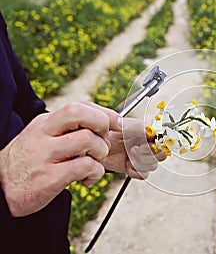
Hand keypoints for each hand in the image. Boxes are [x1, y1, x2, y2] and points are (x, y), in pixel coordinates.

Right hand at [0, 102, 119, 216]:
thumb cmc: (28, 164)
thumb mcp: (42, 138)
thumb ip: (66, 130)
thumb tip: (102, 123)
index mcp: (45, 123)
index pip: (80, 106)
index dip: (105, 113)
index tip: (117, 123)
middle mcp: (44, 134)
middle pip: (83, 115)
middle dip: (104, 126)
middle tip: (103, 143)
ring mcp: (45, 155)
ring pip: (89, 140)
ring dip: (101, 153)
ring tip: (94, 163)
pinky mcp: (49, 177)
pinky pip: (86, 166)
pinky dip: (95, 172)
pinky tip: (87, 179)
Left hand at [101, 118, 166, 178]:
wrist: (92, 149)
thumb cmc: (104, 133)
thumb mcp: (119, 126)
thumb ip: (134, 125)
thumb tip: (149, 127)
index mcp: (145, 130)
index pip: (162, 135)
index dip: (158, 140)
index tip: (147, 139)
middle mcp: (146, 144)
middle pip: (162, 152)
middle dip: (149, 153)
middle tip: (134, 149)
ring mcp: (142, 157)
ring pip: (153, 164)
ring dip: (141, 162)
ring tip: (129, 156)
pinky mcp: (135, 168)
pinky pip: (144, 174)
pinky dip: (136, 171)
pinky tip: (128, 166)